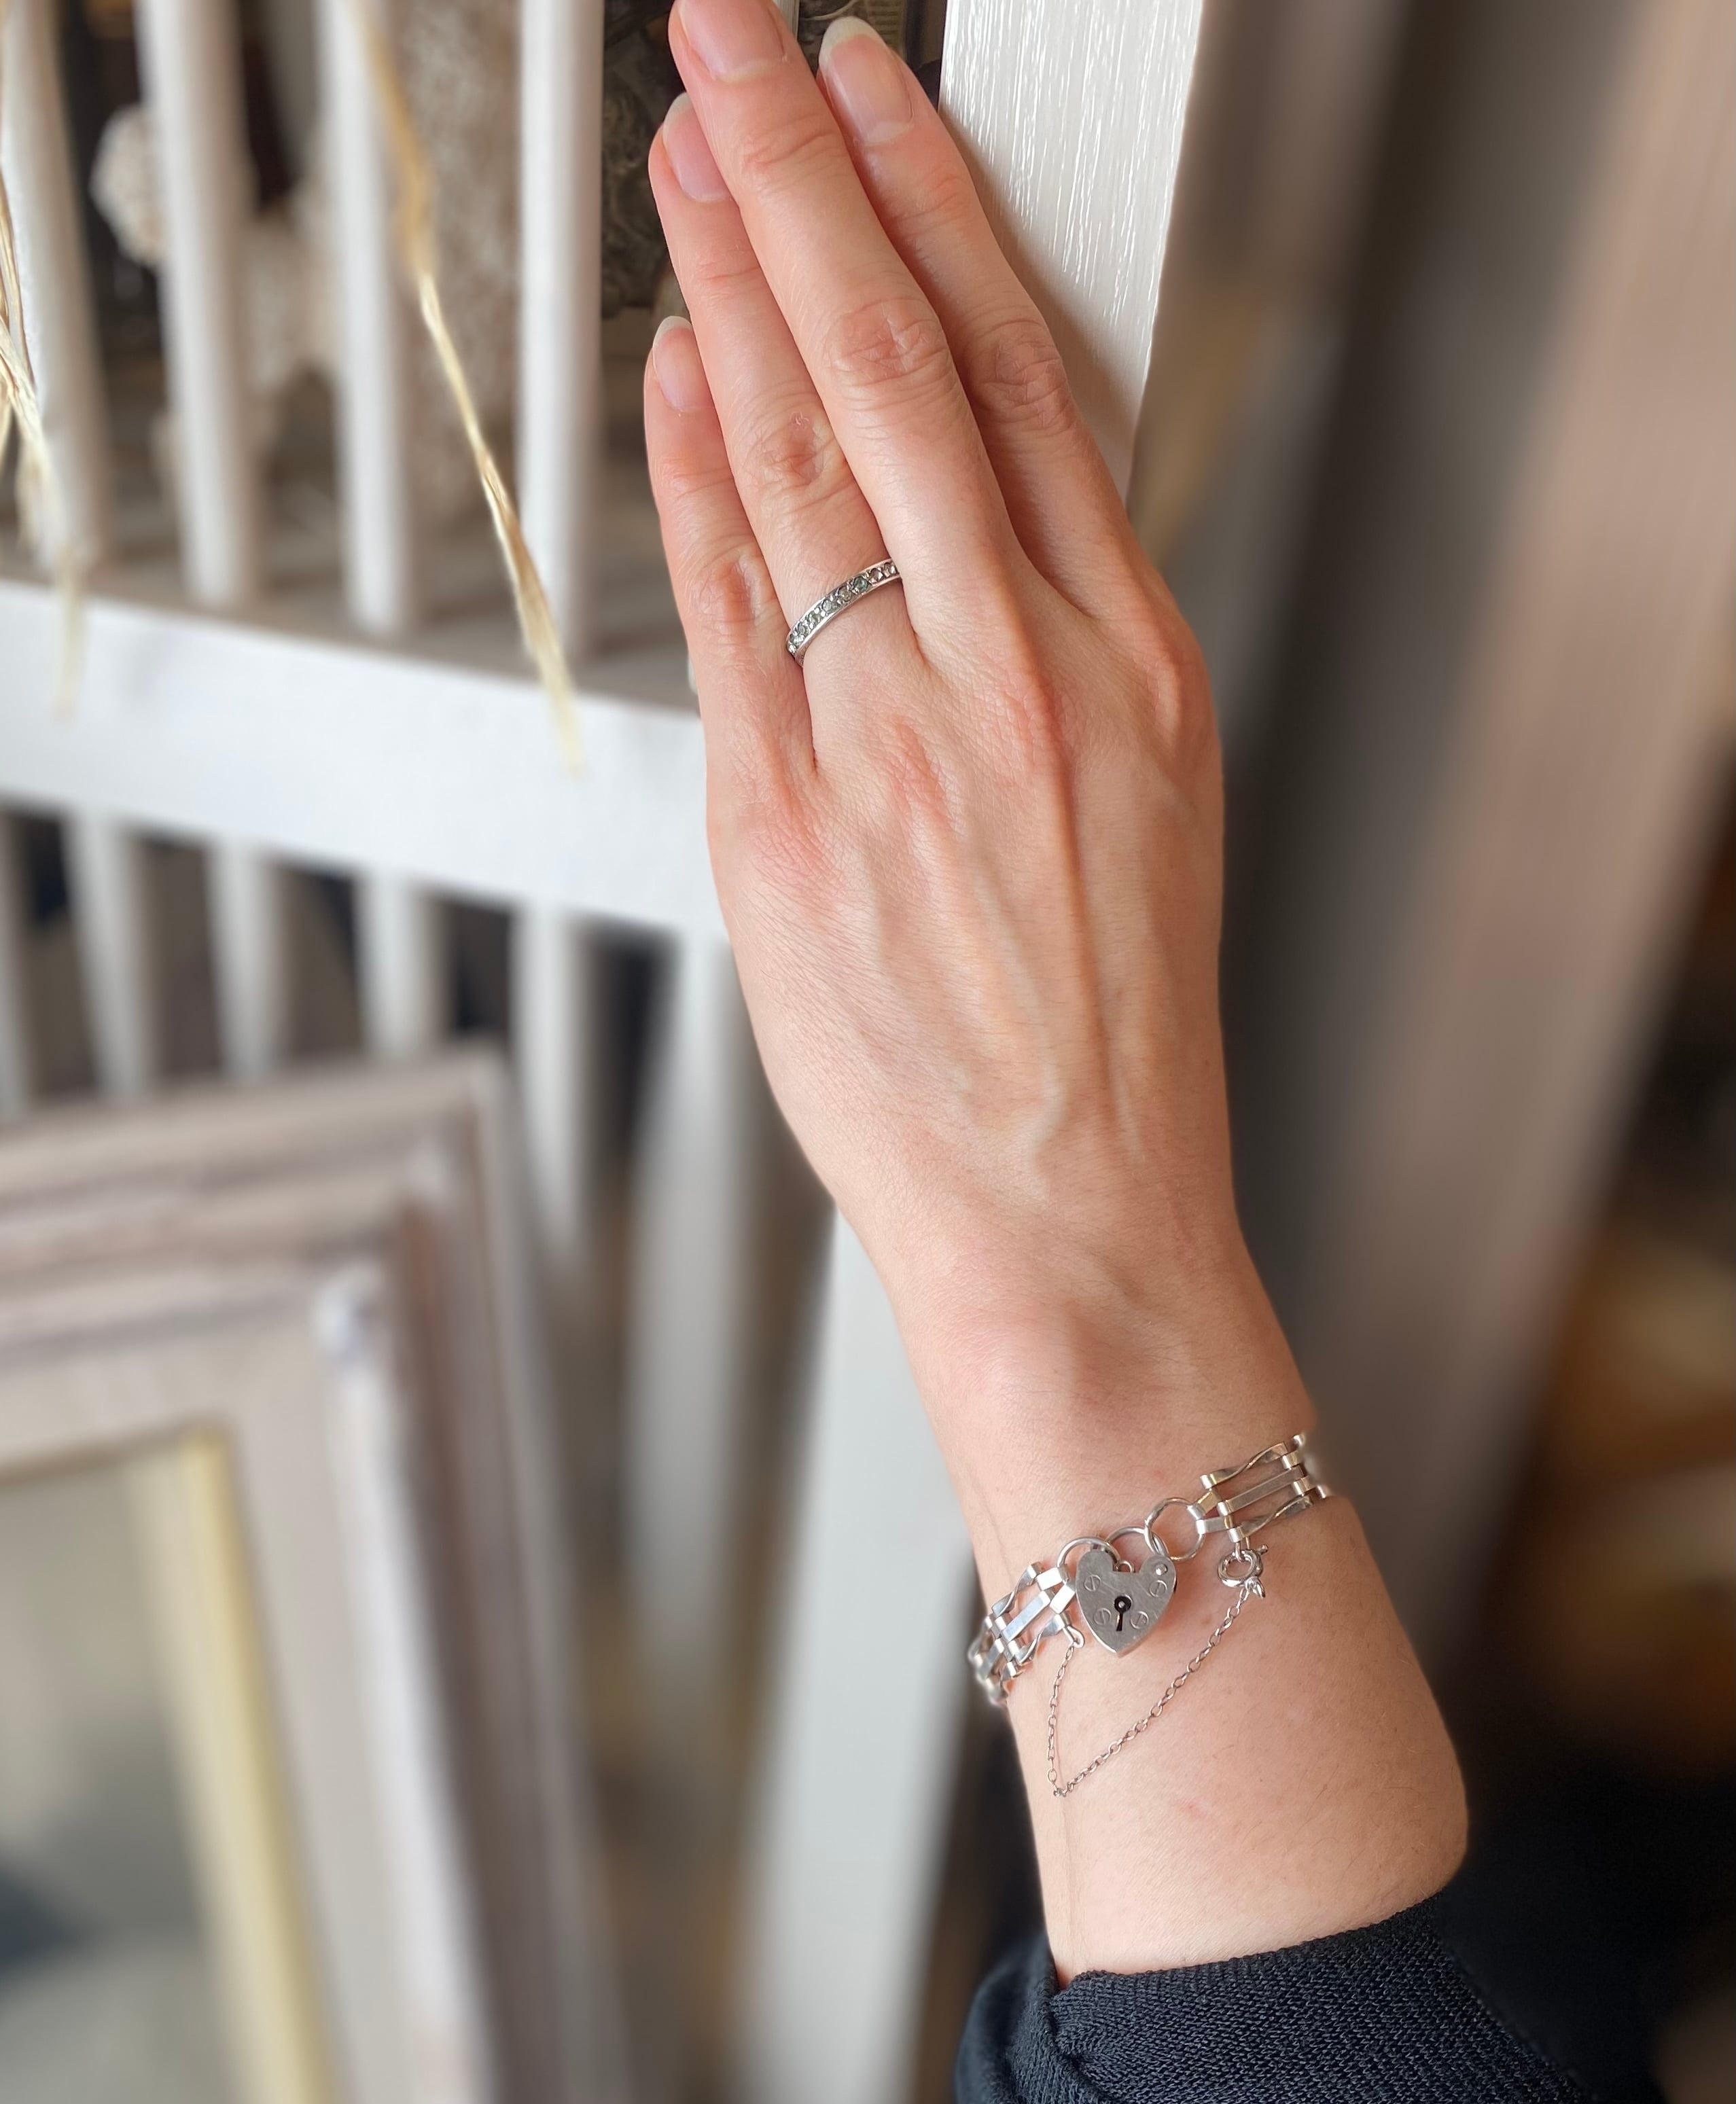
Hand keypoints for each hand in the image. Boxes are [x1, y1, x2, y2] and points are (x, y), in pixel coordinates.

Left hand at [644, 0, 1465, 1973]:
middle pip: (902, 374)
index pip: (1027, 382)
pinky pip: (731, 601)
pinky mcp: (792, 816)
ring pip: (807, 459)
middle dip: (812, 181)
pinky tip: (672, 365)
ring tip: (686, 157)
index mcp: (1133, 665)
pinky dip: (693, 467)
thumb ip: (1044, 629)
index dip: (939, 217)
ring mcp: (902, 739)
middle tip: (745, 47)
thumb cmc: (1104, 1035)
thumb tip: (940, 478)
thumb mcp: (1140, 798)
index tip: (882, 104)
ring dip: (733, 285)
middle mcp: (1023, 677)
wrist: (1073, 1215)